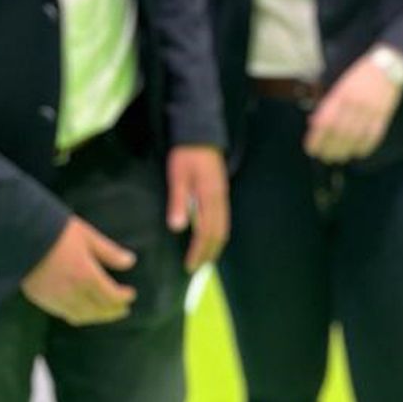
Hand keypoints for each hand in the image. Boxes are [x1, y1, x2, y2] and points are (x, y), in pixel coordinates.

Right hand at [22, 216, 136, 324]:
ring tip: (106, 313)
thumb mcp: (88, 236)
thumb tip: (130, 261)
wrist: (23, 237)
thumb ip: (109, 252)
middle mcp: (74, 293)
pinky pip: (65, 315)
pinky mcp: (43, 300)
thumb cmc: (58, 231)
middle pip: (98, 311)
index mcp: (87, 276)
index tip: (131, 295)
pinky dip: (79, 316)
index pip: (111, 296)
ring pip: (82, 316)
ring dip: (97, 317)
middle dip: (113, 312)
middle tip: (123, 310)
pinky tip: (83, 311)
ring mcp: (57, 299)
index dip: (123, 298)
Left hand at [166, 145, 228, 270]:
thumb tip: (178, 227)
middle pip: (219, 233)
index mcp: (209, 196)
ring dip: (215, 245)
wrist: (200, 133)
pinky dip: (218, 233)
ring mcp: (223, 195)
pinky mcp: (221, 191)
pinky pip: (224, 219)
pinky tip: (209, 237)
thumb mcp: (177, 175)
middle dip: (209, 253)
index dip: (198, 251)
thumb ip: (178, 201)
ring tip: (204, 259)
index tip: (189, 266)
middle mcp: (220, 198)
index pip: (206, 232)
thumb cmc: (185, 153)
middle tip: (196, 268)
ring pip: (224, 227)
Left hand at [305, 57, 402, 163]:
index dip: (316, 138)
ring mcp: (369, 111)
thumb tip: (314, 123)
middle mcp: (354, 103)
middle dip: (329, 149)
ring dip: (344, 151)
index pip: (324, 121)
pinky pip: (372, 137)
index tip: (311, 149)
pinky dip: (363, 148)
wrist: (387, 66)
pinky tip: (357, 153)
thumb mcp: (340, 85)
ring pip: (354, 138)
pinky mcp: (382, 116)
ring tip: (338, 157)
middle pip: (338, 133)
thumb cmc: (360, 77)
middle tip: (324, 157)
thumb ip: (328, 104)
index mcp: (341, 94)